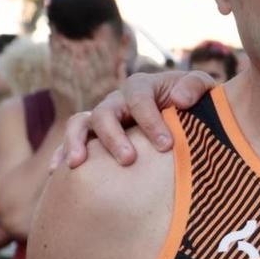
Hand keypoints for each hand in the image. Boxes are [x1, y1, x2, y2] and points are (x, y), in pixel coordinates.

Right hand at [55, 71, 213, 170]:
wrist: (185, 114)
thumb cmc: (194, 102)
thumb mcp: (203, 88)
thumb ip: (196, 86)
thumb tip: (180, 101)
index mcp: (141, 87)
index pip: (138, 98)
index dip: (150, 121)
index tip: (166, 145)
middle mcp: (117, 100)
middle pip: (104, 113)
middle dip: (114, 137)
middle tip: (128, 160)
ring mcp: (102, 118)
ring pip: (80, 123)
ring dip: (77, 142)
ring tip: (79, 164)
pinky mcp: (94, 136)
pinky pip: (71, 141)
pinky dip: (61, 153)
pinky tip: (56, 172)